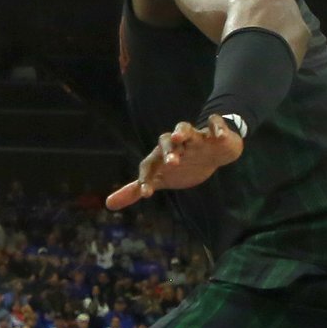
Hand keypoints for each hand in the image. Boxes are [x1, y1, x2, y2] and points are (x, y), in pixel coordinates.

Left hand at [106, 116, 243, 209]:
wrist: (213, 152)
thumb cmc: (183, 166)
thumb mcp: (160, 179)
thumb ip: (135, 190)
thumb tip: (108, 204)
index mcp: (161, 155)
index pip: (149, 164)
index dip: (146, 178)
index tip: (147, 194)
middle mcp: (176, 143)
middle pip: (165, 141)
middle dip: (166, 150)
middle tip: (171, 163)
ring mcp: (195, 136)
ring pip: (185, 128)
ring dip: (182, 132)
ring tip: (181, 138)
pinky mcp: (214, 131)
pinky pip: (214, 123)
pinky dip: (216, 127)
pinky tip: (218, 136)